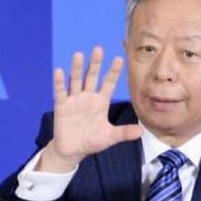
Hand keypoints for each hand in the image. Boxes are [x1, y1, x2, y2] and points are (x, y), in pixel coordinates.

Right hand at [38, 46, 142, 172]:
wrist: (73, 151)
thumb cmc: (92, 141)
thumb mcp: (109, 137)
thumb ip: (124, 133)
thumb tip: (141, 132)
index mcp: (101, 102)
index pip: (109, 83)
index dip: (114, 72)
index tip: (120, 59)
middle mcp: (88, 97)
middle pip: (92, 77)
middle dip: (95, 64)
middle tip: (99, 49)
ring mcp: (74, 100)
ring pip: (76, 81)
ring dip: (77, 68)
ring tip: (79, 54)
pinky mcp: (61, 106)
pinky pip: (61, 93)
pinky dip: (60, 82)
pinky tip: (59, 71)